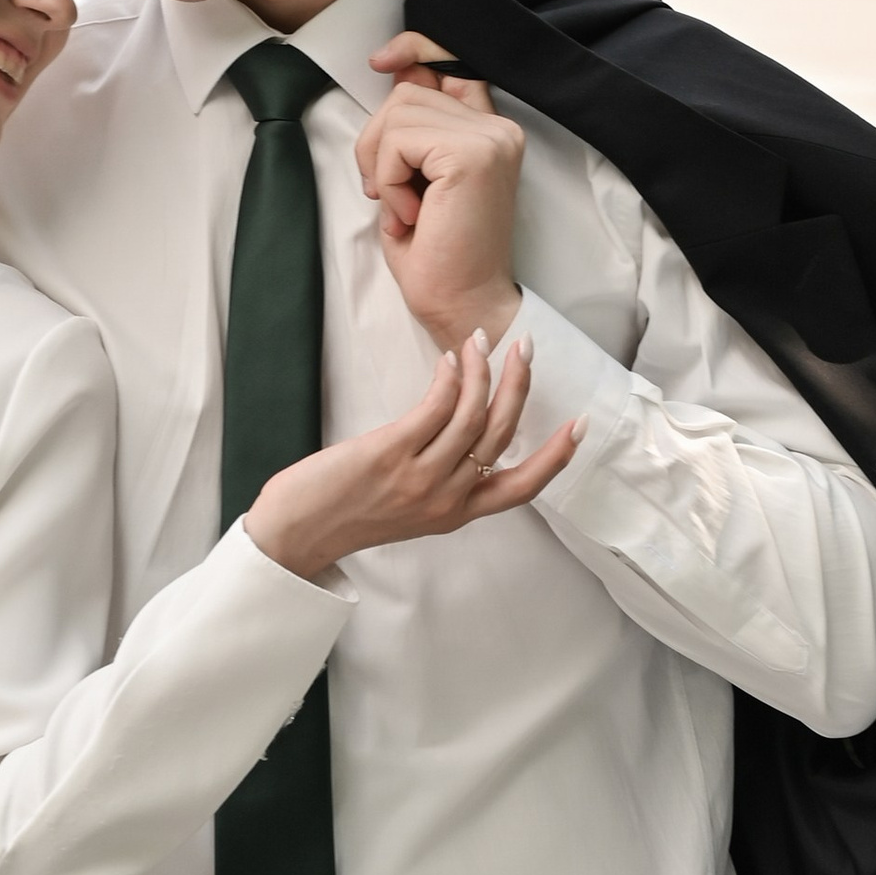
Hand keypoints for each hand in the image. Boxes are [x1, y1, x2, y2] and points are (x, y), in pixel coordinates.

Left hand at [245, 330, 579, 578]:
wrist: (295, 532)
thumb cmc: (343, 514)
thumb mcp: (407, 509)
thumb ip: (438, 480)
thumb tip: (457, 434)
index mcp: (455, 514)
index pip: (522, 487)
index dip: (556, 457)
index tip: (579, 425)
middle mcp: (446, 498)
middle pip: (502, 435)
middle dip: (519, 386)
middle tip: (524, 349)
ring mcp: (420, 477)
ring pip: (473, 415)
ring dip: (482, 370)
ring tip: (479, 342)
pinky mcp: (390, 454)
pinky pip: (436, 409)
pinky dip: (450, 379)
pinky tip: (450, 360)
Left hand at [357, 35, 525, 354]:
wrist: (462, 305)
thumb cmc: (436, 256)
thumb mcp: (413, 179)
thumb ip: (410, 129)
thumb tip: (392, 69)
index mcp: (489, 131)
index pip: (451, 64)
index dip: (415, 49)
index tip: (381, 60)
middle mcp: (498, 128)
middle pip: (407, 91)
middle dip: (376, 140)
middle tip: (387, 193)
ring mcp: (490, 139)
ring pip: (398, 111)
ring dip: (382, 164)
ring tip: (405, 207)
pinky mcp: (473, 155)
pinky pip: (399, 140)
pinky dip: (389, 177)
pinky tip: (411, 213)